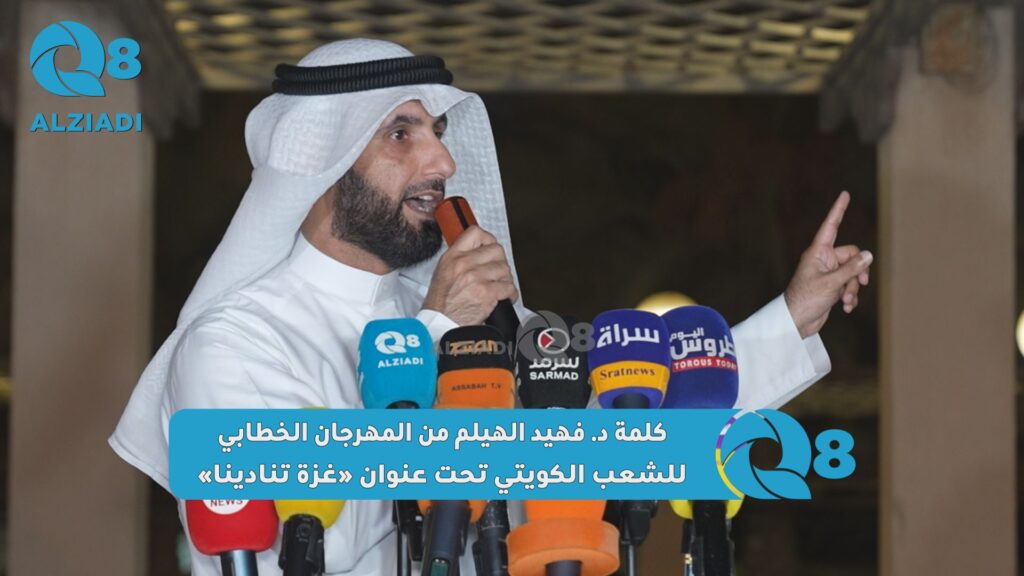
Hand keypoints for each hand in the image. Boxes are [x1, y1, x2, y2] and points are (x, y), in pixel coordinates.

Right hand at [422, 225, 518, 325]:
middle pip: (496, 250)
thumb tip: (479, 251)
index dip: (488, 239)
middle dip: (500, 262)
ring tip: (499, 287)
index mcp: (452, 257)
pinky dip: (510, 294)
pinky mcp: (486, 293)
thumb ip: (459, 258)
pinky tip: (504, 297)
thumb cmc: (440, 303)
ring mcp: (476, 278)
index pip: (475, 232)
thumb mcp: (443, 272)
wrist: (440, 324)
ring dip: (505, 280)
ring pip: (505, 269)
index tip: (490, 249)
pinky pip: (509, 287)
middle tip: (497, 272)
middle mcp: (464, 264)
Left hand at [784, 191, 872, 338]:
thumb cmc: (806, 300)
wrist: (797, 322)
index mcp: (818, 252)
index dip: (838, 210)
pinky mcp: (832, 287)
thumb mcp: (832, 283)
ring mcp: (828, 274)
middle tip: (860, 283)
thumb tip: (868, 255)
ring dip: (853, 287)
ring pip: (853, 272)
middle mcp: (823, 260)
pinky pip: (849, 285)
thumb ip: (851, 269)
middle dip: (858, 271)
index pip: (831, 226)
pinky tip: (847, 307)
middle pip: (852, 255)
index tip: (845, 194)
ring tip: (846, 301)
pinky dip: (851, 295)